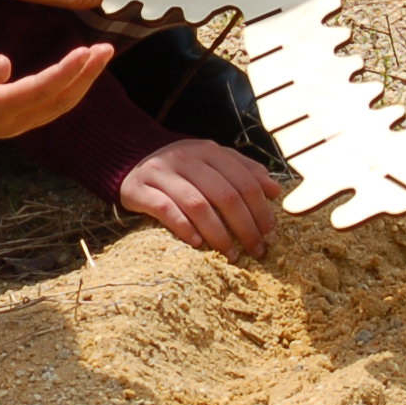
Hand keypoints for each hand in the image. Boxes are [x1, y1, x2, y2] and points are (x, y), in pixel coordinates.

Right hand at [0, 43, 113, 142]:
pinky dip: (68, 90)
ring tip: (99, 58)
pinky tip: (75, 75)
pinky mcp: (12, 122)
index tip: (88, 50)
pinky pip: (50, 107)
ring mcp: (14, 126)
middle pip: (61, 101)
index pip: (44, 89)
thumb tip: (4, 64)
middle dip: (87, 76)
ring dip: (82, 83)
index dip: (68, 70)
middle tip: (107, 49)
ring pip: (59, 106)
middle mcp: (13, 123)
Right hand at [119, 137, 284, 256]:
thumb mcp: (212, 163)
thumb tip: (276, 191)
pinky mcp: (137, 189)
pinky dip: (184, 228)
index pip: (243, 180)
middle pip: (224, 194)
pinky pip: (165, 210)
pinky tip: (198, 244)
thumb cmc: (181, 169)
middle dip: (245, 226)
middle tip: (256, 250)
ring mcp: (160, 172)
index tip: (270, 233)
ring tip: (231, 254)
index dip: (260, 209)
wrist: (129, 159)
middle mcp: (185, 157)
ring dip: (219, 233)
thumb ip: (244, 171)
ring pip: (197, 204)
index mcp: (208, 150)